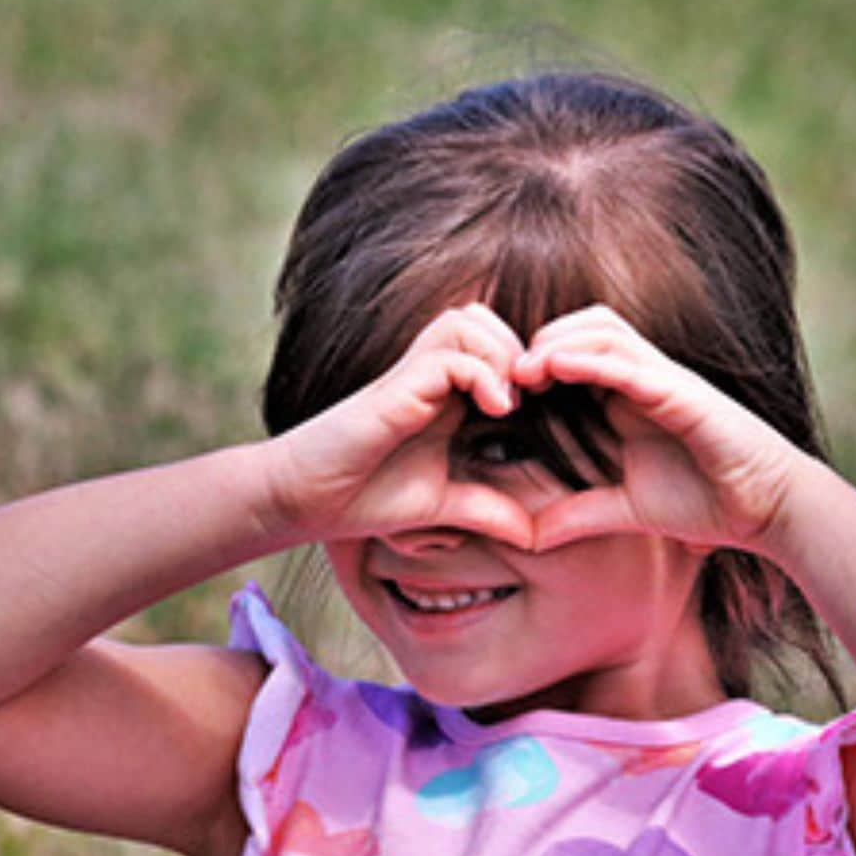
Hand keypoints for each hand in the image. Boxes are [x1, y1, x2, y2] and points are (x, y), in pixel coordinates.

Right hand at [260, 303, 536, 549]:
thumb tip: (535, 536)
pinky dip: (481, 373)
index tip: (548, 408)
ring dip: (501, 355)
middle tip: (534, 398)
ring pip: (469, 322)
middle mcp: (429, 375)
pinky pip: (450, 355)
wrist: (306, 500)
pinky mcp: (397, 388)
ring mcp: (412, 376)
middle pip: (486, 320)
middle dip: (520, 351)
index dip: (527, 367)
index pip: (495, 347)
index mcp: (445, 394)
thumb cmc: (365, 496)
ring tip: (509, 404)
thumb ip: (487, 510)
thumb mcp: (443, 506)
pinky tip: (493, 410)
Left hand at [510, 304, 810, 553]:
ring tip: (522, 369)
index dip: (533, 361)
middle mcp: (643, 377)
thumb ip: (578, 514)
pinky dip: (593, 358)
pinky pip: (631, 363)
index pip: (573, 352)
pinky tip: (558, 367)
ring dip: (558, 340)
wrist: (764, 510)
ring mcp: (664, 380)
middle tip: (502, 373)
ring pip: (603, 329)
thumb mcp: (624, 510)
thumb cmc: (704, 501)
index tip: (496, 390)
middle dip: (538, 340)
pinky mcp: (683, 393)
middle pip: (583, 325)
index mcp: (627, 396)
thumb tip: (528, 536)